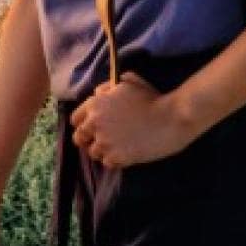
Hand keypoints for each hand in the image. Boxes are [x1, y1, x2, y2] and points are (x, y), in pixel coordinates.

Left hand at [69, 71, 192, 166]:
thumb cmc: (152, 97)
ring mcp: (105, 143)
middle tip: (103, 138)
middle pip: (79, 138)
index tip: (92, 126)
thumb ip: (108, 87)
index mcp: (95, 104)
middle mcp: (95, 124)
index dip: (83, 123)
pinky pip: (107, 163)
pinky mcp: (116, 158)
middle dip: (89, 138)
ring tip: (117, 146)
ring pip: (93, 152)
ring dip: (102, 150)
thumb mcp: (128, 82)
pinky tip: (126, 152)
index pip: (75, 119)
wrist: (170, 118)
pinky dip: (115, 160)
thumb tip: (99, 93)